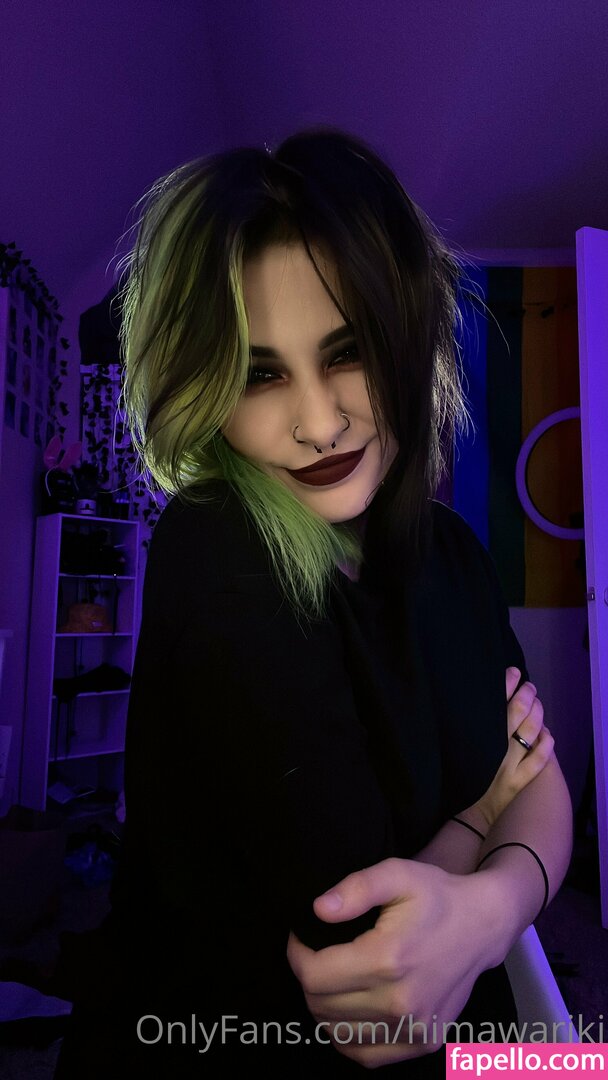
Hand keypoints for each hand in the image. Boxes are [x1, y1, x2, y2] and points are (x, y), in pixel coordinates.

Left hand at [287, 858, 505, 1067]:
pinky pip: (365, 1055)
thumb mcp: (397, 874)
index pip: (314, 975)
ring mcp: (413, 1028)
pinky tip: (349, 1009)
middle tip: (316, 955)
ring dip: (323, 1007)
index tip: (300, 938)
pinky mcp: (423, 1042)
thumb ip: (356, 888)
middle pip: (321, 1006)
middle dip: (308, 979)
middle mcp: (400, 1002)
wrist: (483, 925)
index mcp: (388, 959)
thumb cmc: (436, 895)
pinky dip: (346, 1036)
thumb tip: (318, 910)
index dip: (297, 955)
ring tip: (331, 978)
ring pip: (338, 1033)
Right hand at [472, 668, 553, 829]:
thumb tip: (478, 702)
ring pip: (530, 732)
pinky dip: (545, 744)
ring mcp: (509, 766)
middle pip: (517, 712)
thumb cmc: (457, 776)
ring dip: (538, 713)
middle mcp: (494, 748)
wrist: (464, 815)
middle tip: (529, 686)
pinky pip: (538, 761)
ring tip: (538, 703)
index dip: (506, 684)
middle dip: (526, 694)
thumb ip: (464, 726)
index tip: (513, 671)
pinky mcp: (518, 782)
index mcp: (476, 737)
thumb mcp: (455, 747)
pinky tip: (547, 733)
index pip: (494, 703)